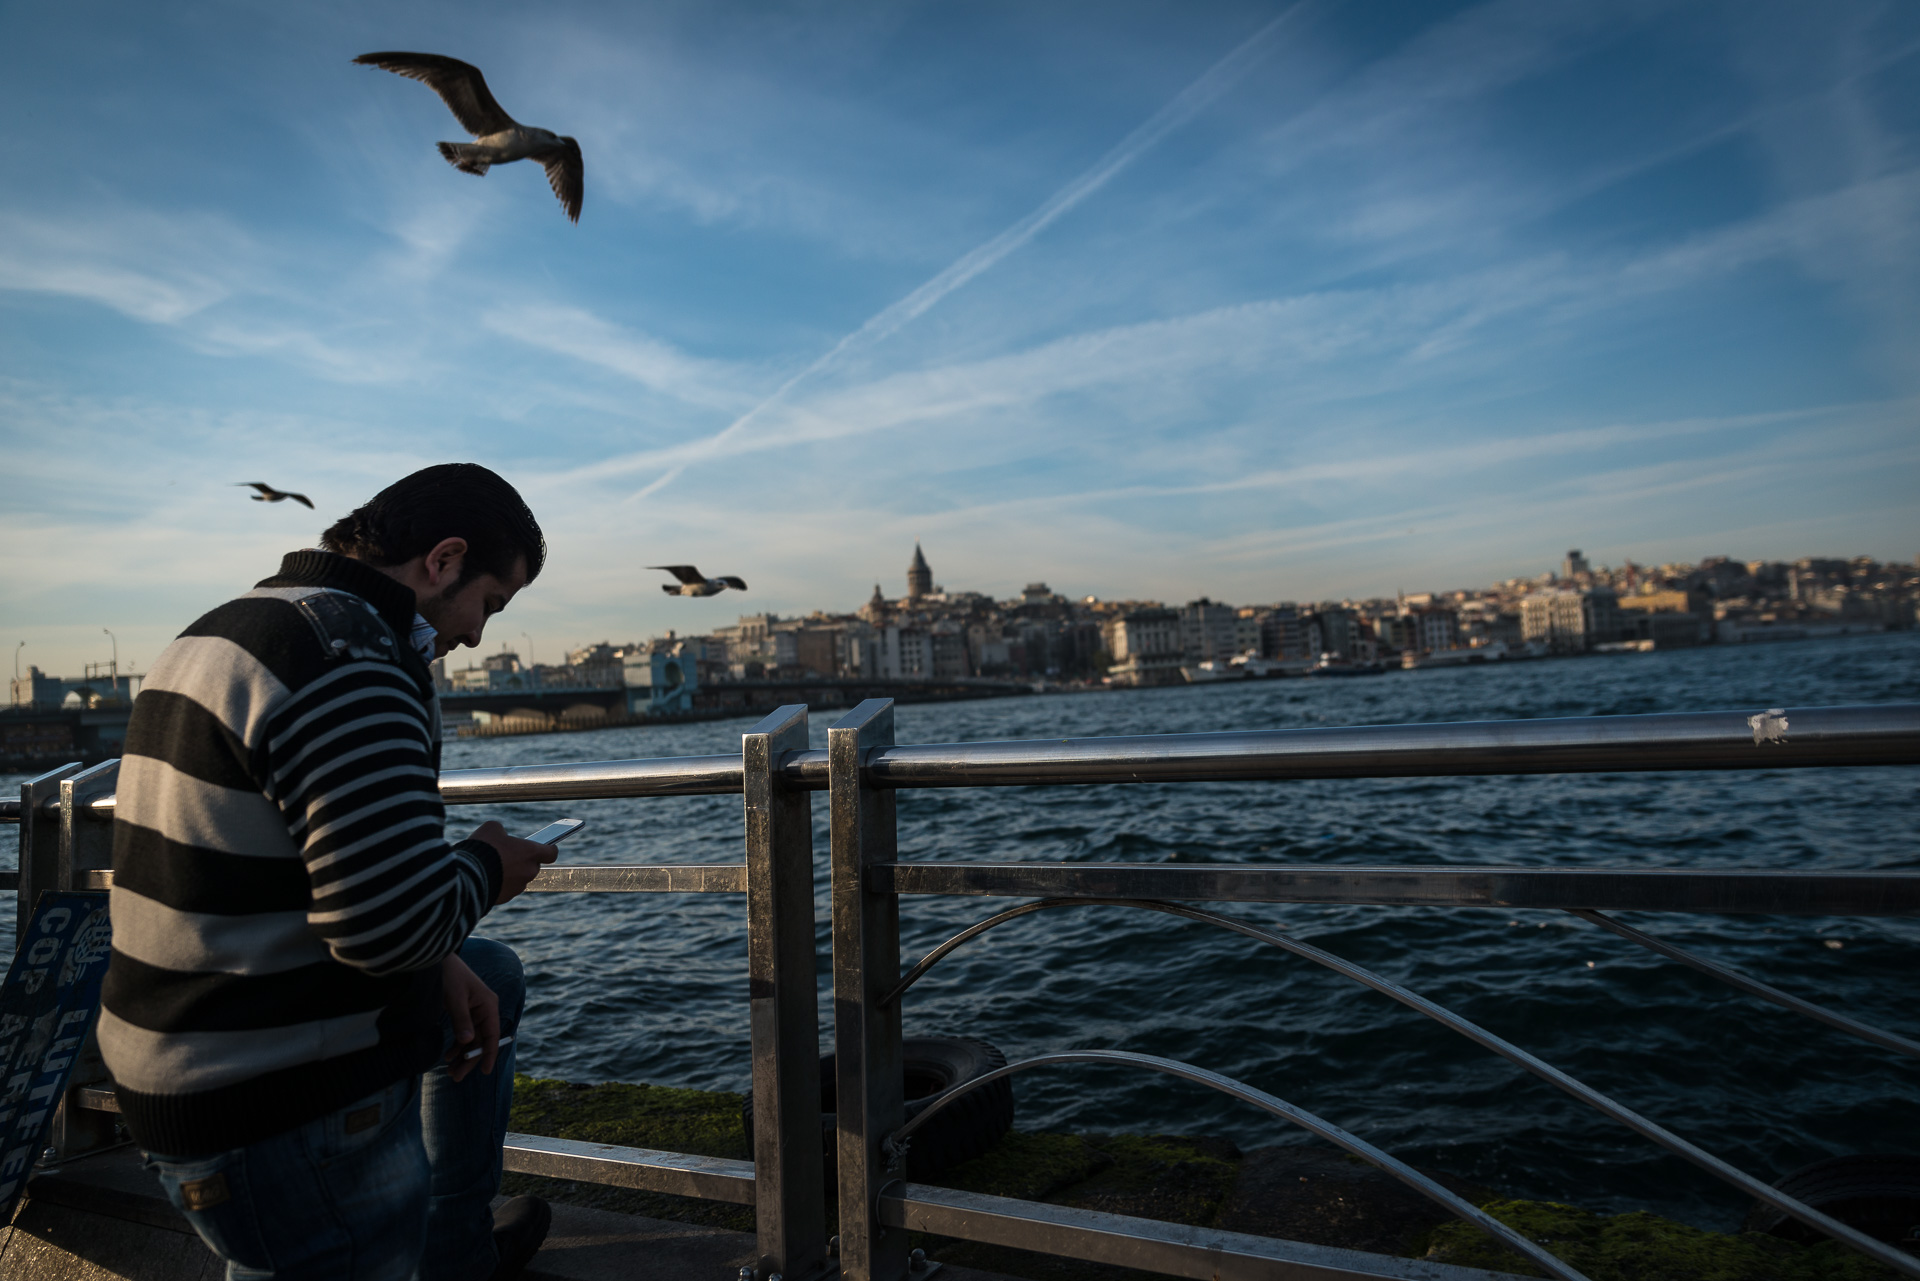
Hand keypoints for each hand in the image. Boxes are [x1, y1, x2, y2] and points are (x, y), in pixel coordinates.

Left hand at [441, 952, 499, 1081]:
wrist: (437, 960)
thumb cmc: (449, 975)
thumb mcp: (454, 997)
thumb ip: (461, 1019)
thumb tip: (467, 1041)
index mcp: (489, 1005)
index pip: (492, 1035)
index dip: (489, 1054)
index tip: (484, 1072)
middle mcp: (484, 1010)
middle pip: (481, 1041)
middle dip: (470, 1060)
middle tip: (456, 1077)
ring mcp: (474, 1012)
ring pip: (472, 1040)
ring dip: (462, 1056)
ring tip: (449, 1071)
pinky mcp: (463, 1013)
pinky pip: (464, 1034)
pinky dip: (457, 1046)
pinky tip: (448, 1056)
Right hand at [467, 820, 560, 903]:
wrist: (467, 875)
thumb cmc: (482, 848)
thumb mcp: (492, 828)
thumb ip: (502, 831)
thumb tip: (502, 836)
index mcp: (531, 853)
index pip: (551, 853)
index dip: (548, 849)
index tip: (544, 847)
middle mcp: (529, 871)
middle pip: (532, 866)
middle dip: (522, 861)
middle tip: (507, 855)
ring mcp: (518, 887)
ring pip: (519, 878)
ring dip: (511, 873)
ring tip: (493, 866)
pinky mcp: (506, 898)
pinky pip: (507, 889)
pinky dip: (500, 884)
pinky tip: (487, 876)